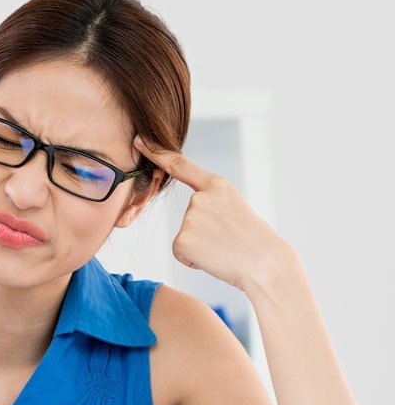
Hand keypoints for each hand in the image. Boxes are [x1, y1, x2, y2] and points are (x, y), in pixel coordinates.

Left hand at [134, 135, 290, 292]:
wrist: (266, 264)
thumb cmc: (255, 241)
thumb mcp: (235, 209)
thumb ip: (213, 204)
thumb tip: (196, 212)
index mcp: (217, 186)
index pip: (181, 166)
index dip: (158, 153)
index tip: (139, 140)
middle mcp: (200, 197)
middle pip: (189, 216)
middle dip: (206, 232)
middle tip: (230, 239)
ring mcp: (190, 217)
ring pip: (185, 236)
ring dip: (202, 247)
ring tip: (225, 249)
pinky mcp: (182, 239)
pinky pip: (181, 252)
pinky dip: (194, 260)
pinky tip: (215, 258)